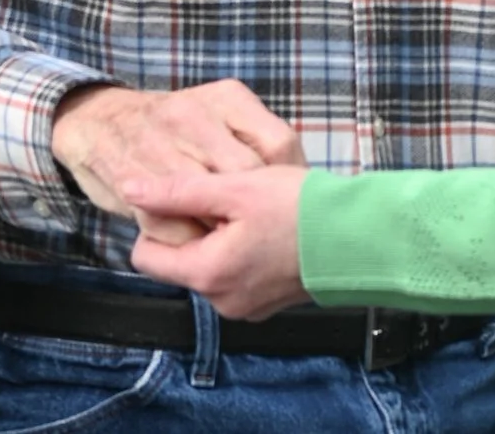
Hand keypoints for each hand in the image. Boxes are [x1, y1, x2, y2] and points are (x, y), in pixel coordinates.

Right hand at [50, 80, 303, 246]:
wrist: (97, 119)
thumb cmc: (175, 127)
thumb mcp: (220, 113)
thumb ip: (257, 141)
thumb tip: (299, 183)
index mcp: (226, 97)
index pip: (279, 144)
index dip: (289, 180)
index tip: (291, 203)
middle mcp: (193, 115)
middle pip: (246, 177)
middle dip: (258, 210)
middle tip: (265, 231)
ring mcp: (159, 145)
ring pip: (209, 205)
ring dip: (221, 230)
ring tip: (230, 241)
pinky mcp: (129, 181)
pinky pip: (170, 225)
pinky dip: (186, 240)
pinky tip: (194, 240)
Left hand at [123, 167, 308, 318]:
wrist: (363, 237)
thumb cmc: (302, 209)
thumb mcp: (236, 187)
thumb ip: (179, 190)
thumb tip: (131, 189)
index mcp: (207, 274)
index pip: (145, 257)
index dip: (158, 224)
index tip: (186, 200)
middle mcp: (221, 301)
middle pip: (179, 263)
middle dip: (194, 231)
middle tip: (228, 201)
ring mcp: (246, 307)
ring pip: (209, 269)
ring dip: (221, 241)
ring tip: (253, 214)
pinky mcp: (268, 305)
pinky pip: (237, 278)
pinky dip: (244, 255)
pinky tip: (269, 232)